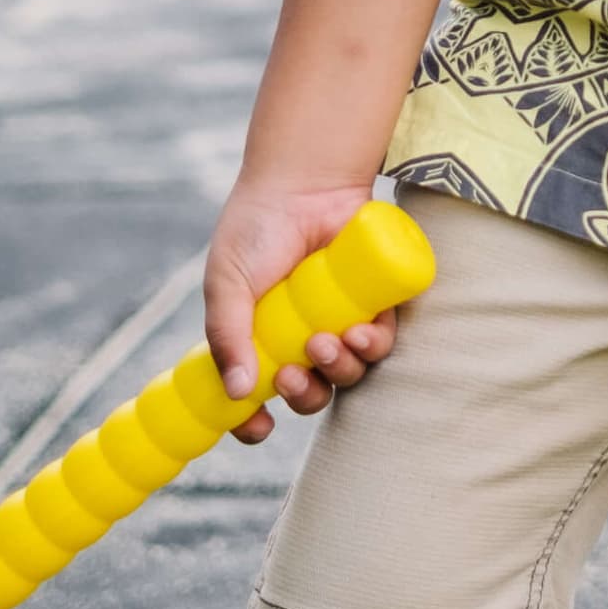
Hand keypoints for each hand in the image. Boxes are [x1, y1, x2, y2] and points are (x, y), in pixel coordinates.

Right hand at [203, 179, 400, 443]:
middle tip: (292, 373)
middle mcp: (300, 338)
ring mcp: (337, 321)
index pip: (255, 399)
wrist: (302, 182)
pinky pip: (381, 340)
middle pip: (311, 393)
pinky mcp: (372, 302)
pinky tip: (359, 332)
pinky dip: (372, 346)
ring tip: (326, 344)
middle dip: (305, 395)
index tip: (258, 426)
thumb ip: (226, 336)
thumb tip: (238, 393)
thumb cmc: (256, 230)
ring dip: (340, 371)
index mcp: (260, 341)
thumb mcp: (226, 283)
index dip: (253, 422)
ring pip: (349, 373)